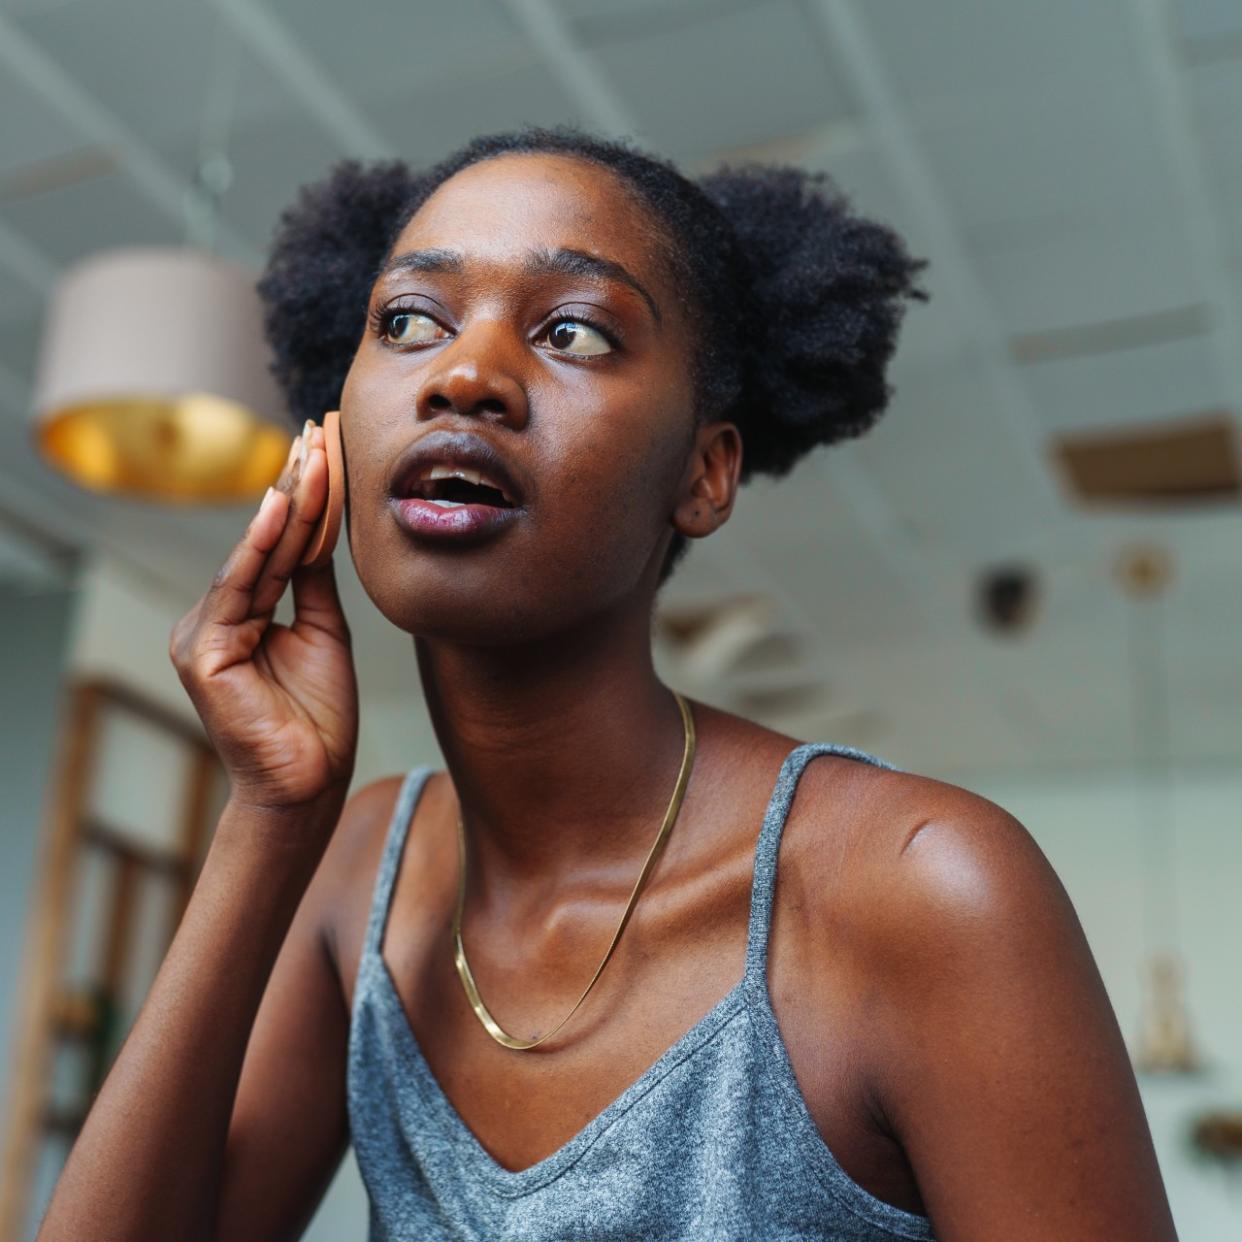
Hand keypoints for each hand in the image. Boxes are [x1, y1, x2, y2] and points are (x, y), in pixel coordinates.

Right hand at [170, 420, 358, 817]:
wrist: (310, 782)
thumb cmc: (318, 716)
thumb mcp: (323, 632)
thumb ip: (311, 582)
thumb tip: (320, 528)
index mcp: (242, 613)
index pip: (280, 544)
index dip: (306, 498)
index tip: (328, 447)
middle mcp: (217, 617)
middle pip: (267, 540)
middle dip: (297, 485)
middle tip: (321, 430)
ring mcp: (203, 633)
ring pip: (255, 555)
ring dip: (287, 502)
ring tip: (313, 454)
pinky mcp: (201, 652)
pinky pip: (238, 589)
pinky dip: (260, 546)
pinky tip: (280, 507)